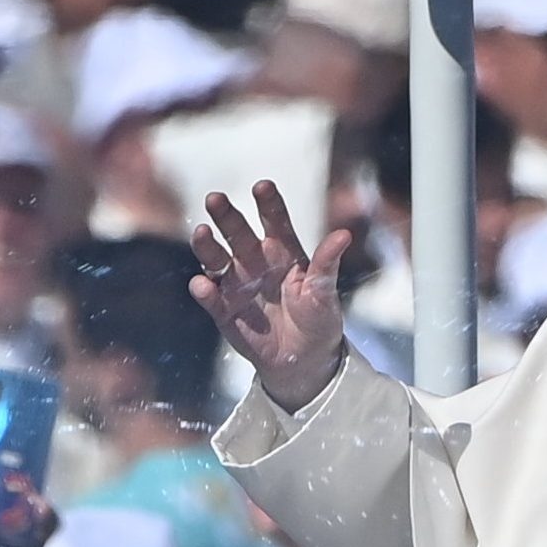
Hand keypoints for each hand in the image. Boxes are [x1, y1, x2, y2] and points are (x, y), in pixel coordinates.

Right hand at [193, 181, 355, 410]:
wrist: (305, 360)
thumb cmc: (318, 318)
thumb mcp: (324, 292)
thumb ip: (327, 263)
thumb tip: (344, 234)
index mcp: (282, 252)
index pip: (274, 221)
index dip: (268, 203)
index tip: (262, 186)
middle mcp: (254, 262)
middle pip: (237, 233)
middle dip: (226, 216)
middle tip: (214, 198)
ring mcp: (236, 285)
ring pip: (215, 259)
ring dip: (206, 246)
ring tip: (202, 233)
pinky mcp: (223, 311)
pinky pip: (211, 298)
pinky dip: (204, 291)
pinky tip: (202, 284)